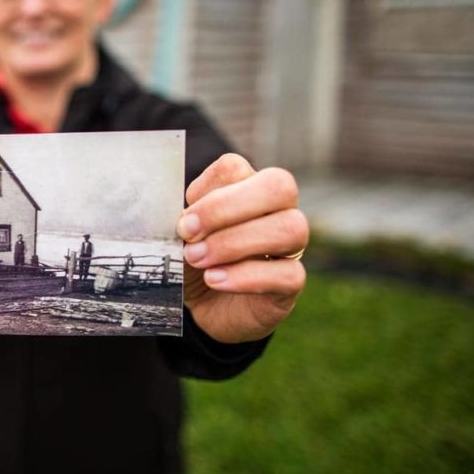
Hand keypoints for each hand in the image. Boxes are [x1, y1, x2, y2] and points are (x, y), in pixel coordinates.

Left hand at [178, 154, 308, 343]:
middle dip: (225, 208)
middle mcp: (278, 210)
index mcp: (247, 188)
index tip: (182, 220)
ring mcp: (290, 246)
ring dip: (234, 243)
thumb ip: (183, 219)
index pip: (236, 167)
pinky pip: (289, 274)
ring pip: (291, 228)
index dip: (205, 189)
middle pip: (279, 185)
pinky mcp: (291, 283)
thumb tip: (181, 217)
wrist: (203, 305)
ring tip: (198, 260)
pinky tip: (214, 280)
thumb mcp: (181, 236)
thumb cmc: (194, 260)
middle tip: (189, 234)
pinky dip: (245, 277)